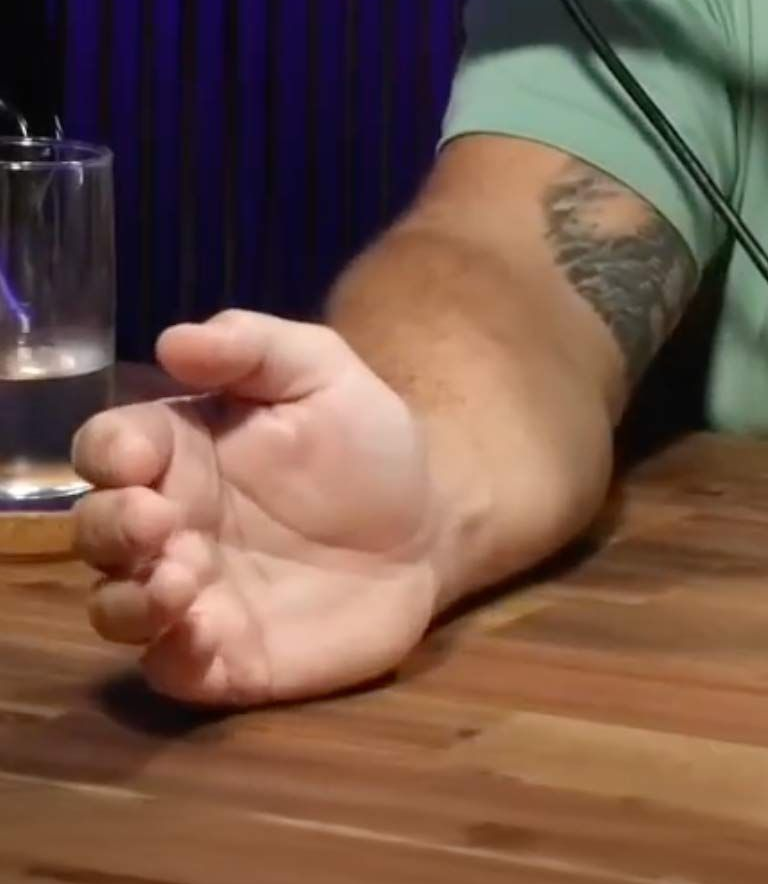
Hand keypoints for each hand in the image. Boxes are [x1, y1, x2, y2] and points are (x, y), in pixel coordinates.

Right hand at [71, 311, 442, 707]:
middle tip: (158, 522)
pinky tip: (208, 631)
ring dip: (130, 599)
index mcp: (180, 451)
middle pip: (97, 528)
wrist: (432, 523)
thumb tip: (172, 340)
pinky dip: (174, 653)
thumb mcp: (323, 372)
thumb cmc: (366, 441)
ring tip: (180, 580)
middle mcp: (168, 525)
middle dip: (110, 526)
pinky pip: (172, 666)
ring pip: (116, 606)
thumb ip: (254, 346)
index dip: (108, 451)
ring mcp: (190, 595)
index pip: (109, 446)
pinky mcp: (223, 656)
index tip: (136, 456)